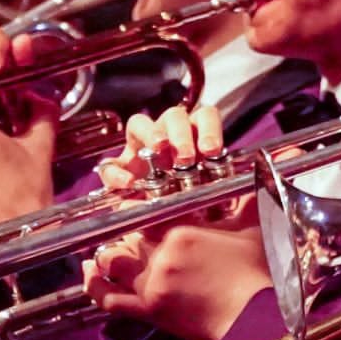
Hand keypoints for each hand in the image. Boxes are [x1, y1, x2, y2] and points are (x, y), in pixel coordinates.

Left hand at [82, 200, 269, 339]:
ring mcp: (153, 284)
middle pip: (126, 238)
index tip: (130, 204)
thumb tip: (263, 166)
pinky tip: (90, 274)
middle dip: (124, 236)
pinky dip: (94, 287)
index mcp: (182, 232)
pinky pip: (109, 299)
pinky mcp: (151, 311)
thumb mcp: (253, 228)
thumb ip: (244, 200)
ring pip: (112, 263)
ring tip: (101, 253)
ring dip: (105, 257)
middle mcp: (161, 256)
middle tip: (126, 235)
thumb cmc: (261, 274)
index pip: (145, 213)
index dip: (134, 208)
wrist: (259, 317)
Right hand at [98, 104, 225, 191]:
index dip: (209, 129)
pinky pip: (111, 163)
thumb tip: (229, 200)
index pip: (205, 117)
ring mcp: (140, 147)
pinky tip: (128, 183)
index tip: (212, 150)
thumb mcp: (208, 194)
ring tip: (158, 151)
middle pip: (174, 116)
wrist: (159, 223)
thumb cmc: (191, 201)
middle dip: (180, 134)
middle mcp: (167, 135)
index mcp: (195, 137)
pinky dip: (117, 172)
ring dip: (151, 134)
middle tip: (186, 157)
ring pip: (140, 124)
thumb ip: (215, 190)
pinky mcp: (118, 167)